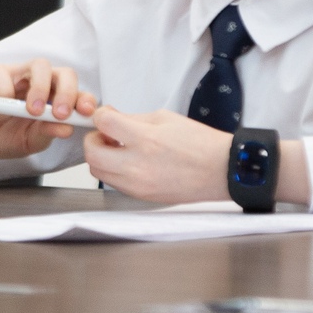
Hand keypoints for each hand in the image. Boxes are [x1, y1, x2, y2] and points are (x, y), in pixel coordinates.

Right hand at [0, 59, 97, 172]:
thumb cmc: (7, 137)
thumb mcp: (31, 141)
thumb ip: (47, 134)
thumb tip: (66, 129)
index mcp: (56, 99)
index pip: (77, 93)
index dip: (84, 100)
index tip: (86, 113)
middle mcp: (41, 83)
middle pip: (63, 73)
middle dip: (67, 92)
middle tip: (60, 114)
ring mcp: (19, 76)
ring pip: (39, 65)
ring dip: (40, 88)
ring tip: (32, 112)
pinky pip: (4, 75)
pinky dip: (4, 95)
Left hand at [82, 108, 234, 204]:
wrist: (221, 170)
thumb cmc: (200, 143)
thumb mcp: (166, 118)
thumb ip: (134, 119)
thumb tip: (112, 118)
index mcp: (146, 140)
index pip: (104, 123)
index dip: (101, 116)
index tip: (106, 116)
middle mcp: (137, 165)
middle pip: (92, 154)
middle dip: (93, 140)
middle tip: (105, 135)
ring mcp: (138, 185)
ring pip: (98, 172)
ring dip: (101, 158)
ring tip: (118, 150)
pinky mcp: (141, 197)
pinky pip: (114, 183)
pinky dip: (114, 171)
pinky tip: (129, 163)